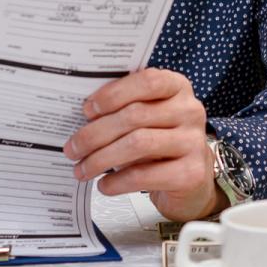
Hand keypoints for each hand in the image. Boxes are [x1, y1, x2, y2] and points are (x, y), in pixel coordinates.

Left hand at [67, 68, 220, 222]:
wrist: (191, 177)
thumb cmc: (160, 140)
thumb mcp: (146, 117)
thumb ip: (122, 108)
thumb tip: (84, 116)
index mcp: (177, 87)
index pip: (147, 81)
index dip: (114, 94)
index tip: (87, 110)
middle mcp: (190, 111)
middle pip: (135, 116)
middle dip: (95, 133)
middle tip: (72, 148)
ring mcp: (193, 142)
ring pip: (137, 144)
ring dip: (101, 159)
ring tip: (82, 169)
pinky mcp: (190, 173)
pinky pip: (145, 175)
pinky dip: (117, 181)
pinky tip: (104, 184)